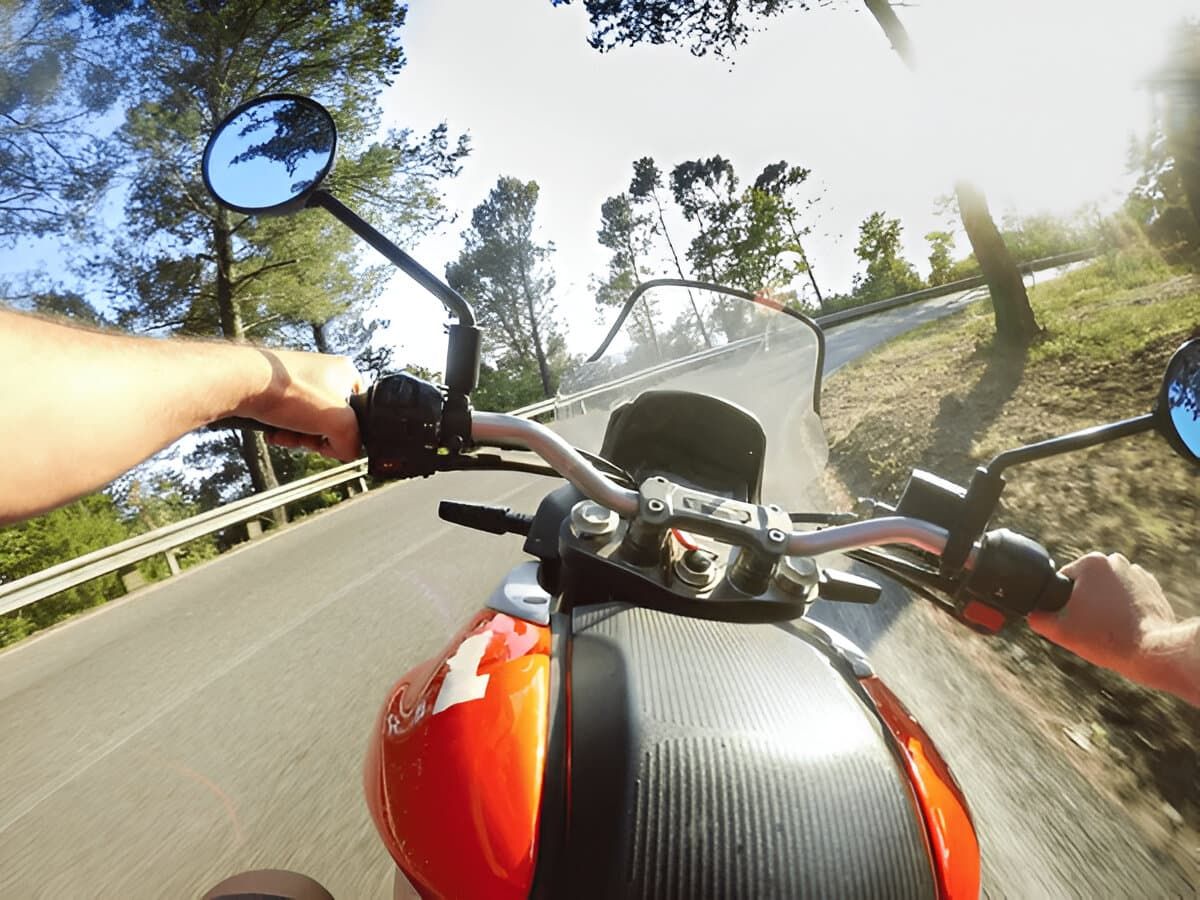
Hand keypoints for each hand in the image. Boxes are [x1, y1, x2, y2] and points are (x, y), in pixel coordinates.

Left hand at [237, 349, 363, 461]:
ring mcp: (298, 380)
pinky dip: (282, 430)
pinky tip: (273, 430)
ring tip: (285, 433)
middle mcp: (323, 372)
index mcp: (346, 371)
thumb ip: (353, 443)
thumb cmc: (288, 391)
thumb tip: (345, 452)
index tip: (330, 438)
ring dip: (297, 437)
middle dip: (316, 437)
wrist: (242, 382)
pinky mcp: (276, 389)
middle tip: (305, 437)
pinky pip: (287, 419)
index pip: (359, 413)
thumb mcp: (340, 423)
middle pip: (331, 421)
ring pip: (308, 423)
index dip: (346, 432)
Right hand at [1029, 552, 1174, 683]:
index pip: (1063, 580)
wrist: (1151, 652)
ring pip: (1107, 589)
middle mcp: (1115, 560)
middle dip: (1085, 602)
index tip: (1073, 621)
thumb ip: (1037, 618)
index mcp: (1091, 563)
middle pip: (1086, 584)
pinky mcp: (1153, 587)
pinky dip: (1124, 607)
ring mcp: (1137, 573)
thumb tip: (1032, 613)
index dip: (1062, 603)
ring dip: (1104, 604)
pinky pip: (1128, 595)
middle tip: (1090, 626)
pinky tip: (1124, 626)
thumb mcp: (1059, 631)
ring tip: (1108, 627)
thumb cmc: (1106, 639)